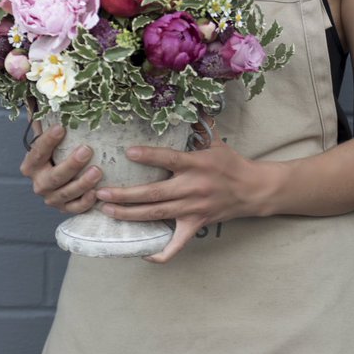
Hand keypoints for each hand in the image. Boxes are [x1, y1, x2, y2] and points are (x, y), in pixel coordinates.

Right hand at [19, 120, 102, 214]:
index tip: (61, 127)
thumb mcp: (49, 137)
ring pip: (66, 194)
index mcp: (31, 165)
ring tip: (98, 171)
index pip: (38, 152)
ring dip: (82, 184)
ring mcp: (51, 198)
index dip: (48, 140)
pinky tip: (96, 192)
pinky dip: (85, 202)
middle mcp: (39, 183)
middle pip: (54, 177)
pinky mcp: (65, 208)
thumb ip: (44, 119)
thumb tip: (39, 96)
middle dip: (70, 165)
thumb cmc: (57, 152)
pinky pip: (75, 208)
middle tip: (87, 150)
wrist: (60, 179)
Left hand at [95, 119, 264, 263]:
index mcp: (196, 164)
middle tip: (101, 194)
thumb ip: (198, 123)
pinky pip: (176, 244)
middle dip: (125, 195)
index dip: (149, 156)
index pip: (169, 159)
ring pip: (156, 215)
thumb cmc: (230, 163)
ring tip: (107, 210)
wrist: (252, 189)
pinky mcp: (196, 225)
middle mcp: (193, 188)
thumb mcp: (215, 140)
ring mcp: (193, 209)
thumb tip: (187, 101)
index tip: (128, 152)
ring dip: (130, 215)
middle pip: (154, 194)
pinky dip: (160, 252)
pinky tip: (141, 251)